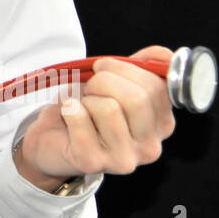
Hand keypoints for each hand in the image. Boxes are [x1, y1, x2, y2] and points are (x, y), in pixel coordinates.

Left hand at [14, 45, 176, 188]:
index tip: (104, 67)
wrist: (53, 138)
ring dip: (87, 98)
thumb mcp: (116, 82)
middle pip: (137, 99)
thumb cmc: (87, 108)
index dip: (125, 68)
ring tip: (82, 106)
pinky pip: (80, 119)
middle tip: (90, 88)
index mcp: (162, 125)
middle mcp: (150, 148)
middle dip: (104, 81)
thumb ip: (142, 66)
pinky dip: (69, 108)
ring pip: (108, 108)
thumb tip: (165, 54)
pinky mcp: (93, 162)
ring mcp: (124, 160)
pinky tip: (69, 117)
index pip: (158, 87)